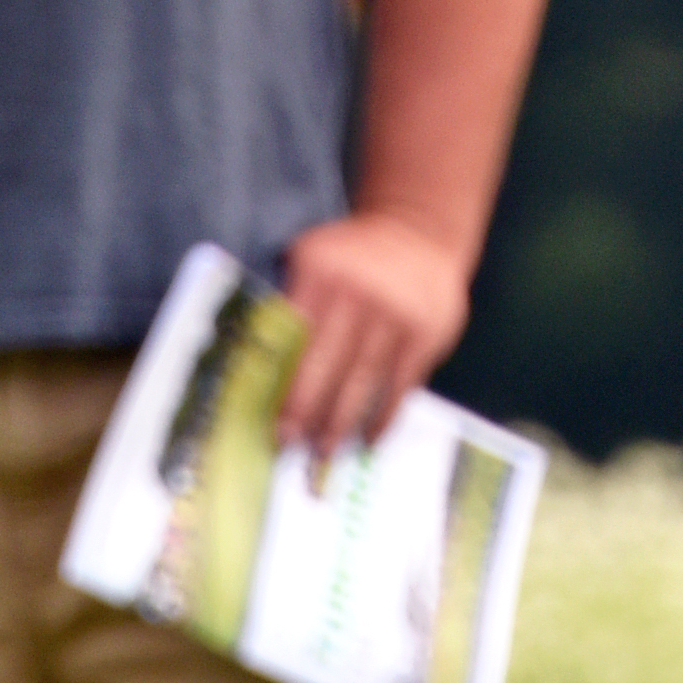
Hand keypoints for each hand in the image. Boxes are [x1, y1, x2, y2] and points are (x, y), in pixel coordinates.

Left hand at [273, 211, 472, 459]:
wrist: (419, 232)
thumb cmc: (351, 256)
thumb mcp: (312, 256)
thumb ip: (289, 299)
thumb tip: (256, 360)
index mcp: (320, 270)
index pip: (294, 339)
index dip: (284, 383)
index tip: (272, 418)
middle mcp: (358, 291)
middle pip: (327, 365)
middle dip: (307, 410)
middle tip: (291, 444)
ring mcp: (396, 314)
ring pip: (363, 382)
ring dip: (341, 422)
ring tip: (325, 450)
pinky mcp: (426, 334)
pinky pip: (400, 387)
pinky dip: (383, 417)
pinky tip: (368, 437)